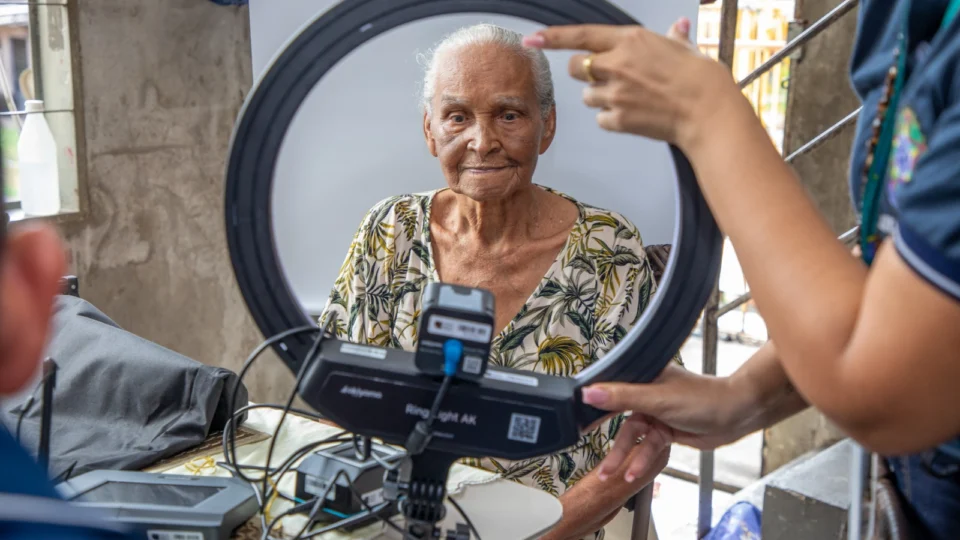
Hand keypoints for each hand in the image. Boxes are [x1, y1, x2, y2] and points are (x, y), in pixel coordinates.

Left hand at [523, 18, 737, 149]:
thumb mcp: (685, 49)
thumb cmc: (701, 78)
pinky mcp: (617, 119)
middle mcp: (617, 64)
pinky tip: (635, 116)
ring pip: (587, 96)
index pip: (581, 36)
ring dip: (601, 97)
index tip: (532, 38)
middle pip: (576, 68)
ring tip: (632, 99)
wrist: (708, 112)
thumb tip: (678, 28)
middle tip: (607, 78)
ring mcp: (615, 93)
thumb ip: (673, 38)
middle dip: (584, 72)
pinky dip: (613, 119)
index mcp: (630, 40)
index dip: (553, 37)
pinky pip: (601, 119)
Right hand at [581, 363, 752, 481]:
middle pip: (618, 416)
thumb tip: (589, 393)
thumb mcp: (657, 398)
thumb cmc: (702, 398)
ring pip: (633, 437)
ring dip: (624, 456)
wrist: (736, 415)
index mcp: (643, 377)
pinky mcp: (666, 431)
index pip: (610, 390)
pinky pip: (648, 447)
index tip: (575, 418)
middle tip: (583, 447)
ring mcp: (657, 413)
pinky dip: (642, 460)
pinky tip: (634, 473)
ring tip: (610, 474)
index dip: (592, 404)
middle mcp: (647, 393)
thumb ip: (622, 397)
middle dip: (604, 435)